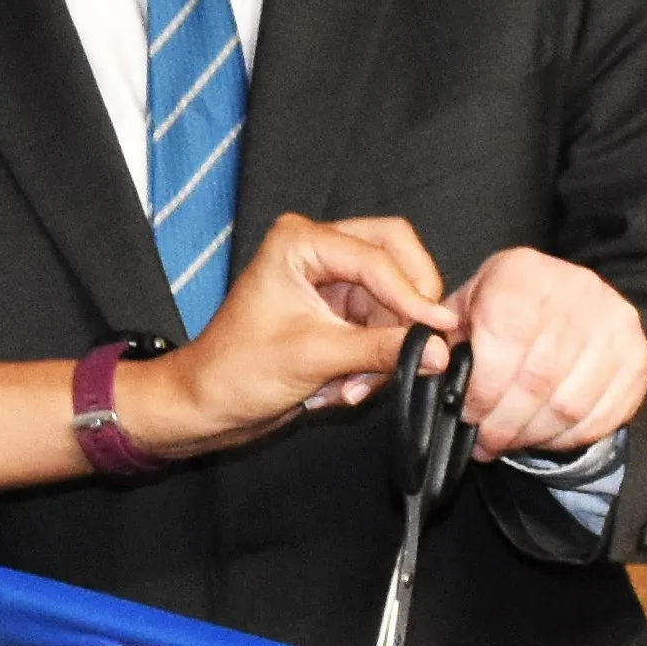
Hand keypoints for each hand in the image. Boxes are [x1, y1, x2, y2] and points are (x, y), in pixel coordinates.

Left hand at [150, 211, 451, 446]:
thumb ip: (381, 351)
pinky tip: (347, 388)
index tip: (441, 330)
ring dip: (386, 345)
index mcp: (299, 241)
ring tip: (354, 387)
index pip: (377, 257)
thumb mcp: (315, 358)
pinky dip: (375, 358)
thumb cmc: (236, 372)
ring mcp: (329, 278)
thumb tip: (439, 350)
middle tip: (420, 345)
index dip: (413, 296)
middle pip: (396, 257)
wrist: (206, 405)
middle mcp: (317, 249)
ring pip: (393, 297)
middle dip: (406, 308)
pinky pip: (381, 324)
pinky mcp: (337, 310)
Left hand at [450, 246, 646, 460]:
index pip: (506, 336)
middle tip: (486, 442)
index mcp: (524, 272)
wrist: (564, 298)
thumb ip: (438, 339)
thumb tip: (423, 369)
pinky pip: (602, 414)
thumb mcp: (465, 310)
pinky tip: (544, 436)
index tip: (467, 414)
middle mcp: (577, 290)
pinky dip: (567, 437)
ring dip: (533, 434)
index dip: (483, 387)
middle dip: (504, 422)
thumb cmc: (504, 310)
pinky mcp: (638, 355)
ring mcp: (615, 323)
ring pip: (569, 402)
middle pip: (538, 377)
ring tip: (510, 441)